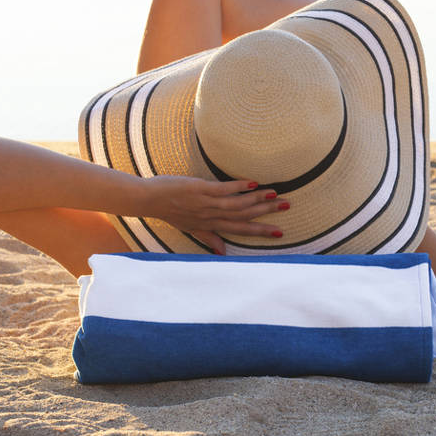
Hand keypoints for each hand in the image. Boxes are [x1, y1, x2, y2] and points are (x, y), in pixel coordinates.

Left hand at [138, 176, 287, 254]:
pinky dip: (239, 186)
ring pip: (238, 204)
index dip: (260, 230)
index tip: (280, 231)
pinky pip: (224, 189)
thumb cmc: (169, 212)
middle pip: (244, 215)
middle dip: (267, 212)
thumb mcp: (190, 228)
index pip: (240, 229)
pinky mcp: (201, 190)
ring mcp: (207, 203)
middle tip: (288, 206)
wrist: (148, 200)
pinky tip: (253, 183)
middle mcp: (212, 216)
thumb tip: (223, 252)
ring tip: (276, 194)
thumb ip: (209, 238)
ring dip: (258, 199)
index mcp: (211, 224)